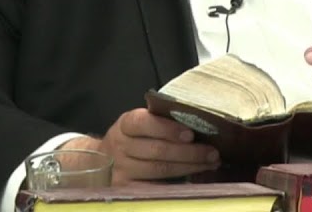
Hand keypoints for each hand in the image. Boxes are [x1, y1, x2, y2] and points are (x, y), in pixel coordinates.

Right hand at [62, 109, 219, 182]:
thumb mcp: (138, 125)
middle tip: (212, 152)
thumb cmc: (131, 138)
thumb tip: (197, 124)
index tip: (190, 133)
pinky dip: (176, 186)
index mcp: (125, 125)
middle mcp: (120, 147)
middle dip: (188, 152)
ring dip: (189, 167)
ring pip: (159, 170)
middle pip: (157, 150)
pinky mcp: (125, 189)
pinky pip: (153, 189)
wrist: (99, 161)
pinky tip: (193, 181)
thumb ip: (159, 122)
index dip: (167, 129)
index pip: (144, 123)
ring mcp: (122, 170)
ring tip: (210, 164)